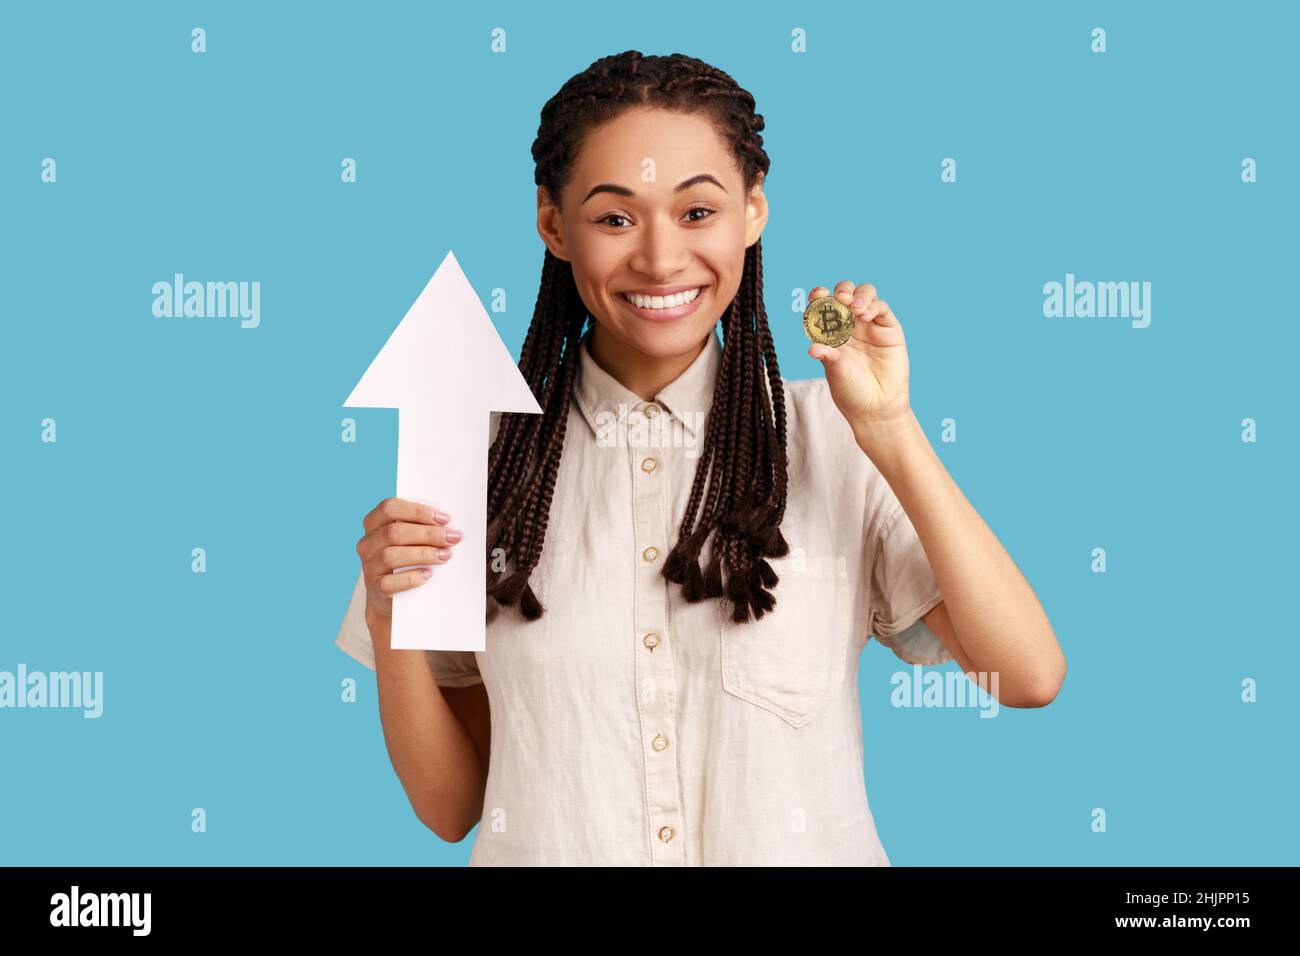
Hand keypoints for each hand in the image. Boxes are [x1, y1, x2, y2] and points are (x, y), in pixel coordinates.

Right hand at [355, 497, 462, 620]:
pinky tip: (428, 574)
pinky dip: (411, 578)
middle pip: (394, 532)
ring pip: (391, 556)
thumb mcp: (410, 539)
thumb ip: (421, 528)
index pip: (390, 508)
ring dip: (423, 554)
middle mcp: (367, 543)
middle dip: (428, 534)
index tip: (444, 519)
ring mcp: (369, 566)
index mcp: (374, 523)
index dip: (418, 511)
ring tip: (445, 555)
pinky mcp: (376, 588)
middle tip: (452, 538)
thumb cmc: (407, 559)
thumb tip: (448, 527)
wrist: (393, 598)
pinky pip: (390, 582)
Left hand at [807, 280, 911, 428]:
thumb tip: (812, 348)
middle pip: (845, 294)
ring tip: (854, 307)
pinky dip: (873, 306)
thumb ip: (828, 356)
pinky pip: (881, 308)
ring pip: (865, 295)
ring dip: (858, 295)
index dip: (819, 297)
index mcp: (830, 332)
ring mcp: (869, 325)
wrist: (877, 407)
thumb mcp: (836, 373)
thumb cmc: (851, 391)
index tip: (816, 294)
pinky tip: (866, 315)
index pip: (823, 307)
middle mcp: (849, 325)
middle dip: (842, 291)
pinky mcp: (888, 329)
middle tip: (839, 299)